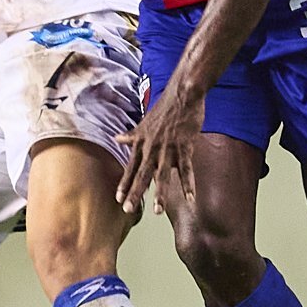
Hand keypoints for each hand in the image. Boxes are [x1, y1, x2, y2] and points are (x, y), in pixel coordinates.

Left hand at [117, 88, 199, 214]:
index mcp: (142, 143)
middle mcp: (152, 148)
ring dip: (160, 194)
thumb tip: (116, 138)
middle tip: (128, 210)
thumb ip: (131, 135)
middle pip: (142, 174)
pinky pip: (187, 169)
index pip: (130, 167)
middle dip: (135, 193)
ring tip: (158, 211)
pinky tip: (190, 198)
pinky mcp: (184, 146)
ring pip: (163, 175)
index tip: (118, 199)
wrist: (182, 94)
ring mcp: (168, 148)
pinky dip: (188, 184)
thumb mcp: (144, 123)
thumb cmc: (164, 108)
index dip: (124, 183)